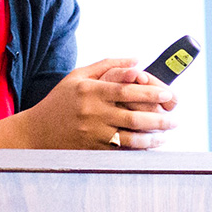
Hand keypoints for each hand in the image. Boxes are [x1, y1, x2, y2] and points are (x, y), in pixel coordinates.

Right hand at [20, 57, 177, 149]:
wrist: (36, 132)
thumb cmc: (61, 100)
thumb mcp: (79, 76)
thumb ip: (108, 65)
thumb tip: (137, 60)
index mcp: (91, 91)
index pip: (127, 91)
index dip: (152, 94)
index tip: (169, 94)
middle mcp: (93, 113)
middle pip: (134, 117)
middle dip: (160, 118)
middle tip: (176, 117)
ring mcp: (93, 134)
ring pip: (131, 138)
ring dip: (154, 137)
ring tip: (167, 133)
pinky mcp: (93, 150)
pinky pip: (122, 150)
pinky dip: (139, 148)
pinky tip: (151, 144)